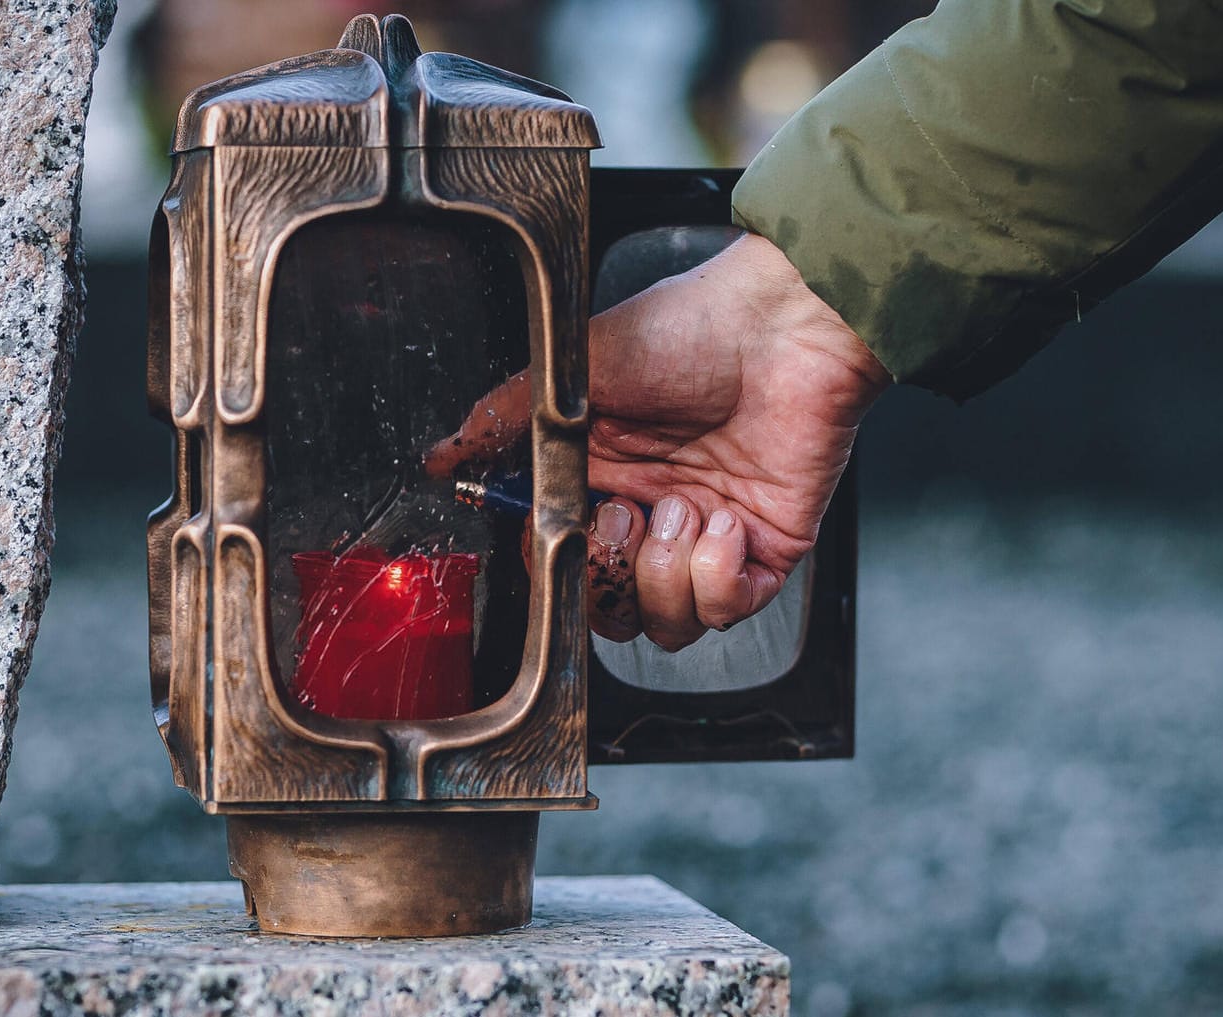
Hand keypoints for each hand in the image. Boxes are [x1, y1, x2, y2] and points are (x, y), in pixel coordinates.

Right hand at [428, 233, 888, 648]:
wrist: (783, 323)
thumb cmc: (690, 328)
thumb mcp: (574, 371)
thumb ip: (502, 420)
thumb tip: (440, 456)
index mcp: (602, 477)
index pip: (562, 563)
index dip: (557, 568)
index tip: (561, 536)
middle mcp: (651, 514)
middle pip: (609, 611)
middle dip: (607, 580)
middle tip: (621, 518)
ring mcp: (706, 536)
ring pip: (665, 623)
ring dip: (664, 574)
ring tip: (682, 507)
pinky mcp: (763, 549)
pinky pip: (726, 610)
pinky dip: (717, 577)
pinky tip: (723, 520)